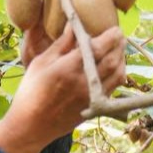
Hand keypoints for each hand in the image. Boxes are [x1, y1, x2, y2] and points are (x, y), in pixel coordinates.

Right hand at [0, 24, 126, 152]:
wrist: (31, 126)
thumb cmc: (31, 91)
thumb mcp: (40, 63)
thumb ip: (60, 45)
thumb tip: (74, 26)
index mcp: (68, 68)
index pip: (97, 47)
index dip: (110, 36)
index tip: (114, 28)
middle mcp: (84, 82)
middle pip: (112, 60)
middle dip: (119, 45)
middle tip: (119, 35)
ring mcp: (91, 96)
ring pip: (117, 74)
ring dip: (121, 59)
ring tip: (119, 49)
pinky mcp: (94, 107)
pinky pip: (114, 88)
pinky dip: (118, 75)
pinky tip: (114, 68)